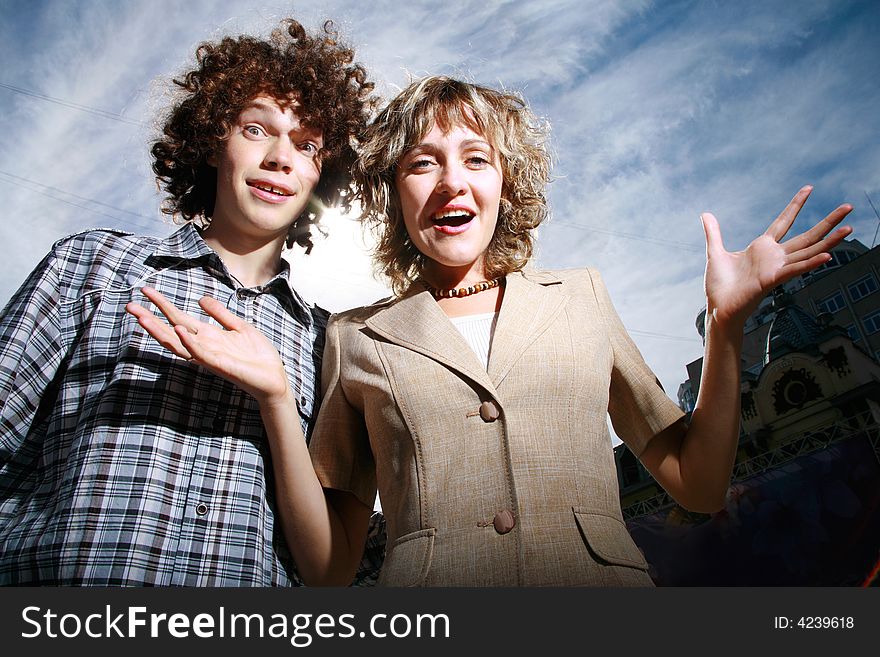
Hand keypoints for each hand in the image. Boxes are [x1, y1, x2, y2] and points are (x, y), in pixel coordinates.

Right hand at [125, 287, 289, 403]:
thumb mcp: (239, 327)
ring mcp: (209, 356)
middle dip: (151, 319)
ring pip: (178, 344)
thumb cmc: (257, 355)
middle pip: (170, 331)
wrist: (273, 377)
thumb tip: (200, 299)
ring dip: (160, 331)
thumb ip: (220, 314)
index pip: (178, 319)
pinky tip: (178, 329)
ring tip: (143, 318)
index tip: (146, 292)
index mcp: (207, 336)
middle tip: (130, 306)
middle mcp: (203, 346)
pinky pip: (200, 353)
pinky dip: (189, 342)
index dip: (163, 305)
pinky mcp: (219, 365)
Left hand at [701, 185, 852, 327]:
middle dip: (828, 221)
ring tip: (849, 228)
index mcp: (762, 247)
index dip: (796, 205)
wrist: (717, 308)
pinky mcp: (772, 280)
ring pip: (808, 251)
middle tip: (848, 207)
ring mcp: (776, 268)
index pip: (784, 221)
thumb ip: (713, 233)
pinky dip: (810, 263)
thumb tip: (705, 214)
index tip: (808, 188)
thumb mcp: (714, 252)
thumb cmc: (719, 286)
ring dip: (830, 241)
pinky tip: (828, 256)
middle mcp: (774, 256)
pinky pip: (795, 270)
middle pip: (807, 235)